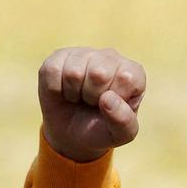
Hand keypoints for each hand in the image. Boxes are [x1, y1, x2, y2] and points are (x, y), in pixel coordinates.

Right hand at [39, 47, 145, 162]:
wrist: (72, 133)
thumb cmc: (102, 130)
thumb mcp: (120, 134)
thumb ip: (123, 120)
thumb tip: (107, 98)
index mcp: (134, 74)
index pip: (127, 78)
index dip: (114, 99)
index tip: (111, 106)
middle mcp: (111, 57)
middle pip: (99, 73)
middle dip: (92, 97)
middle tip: (92, 102)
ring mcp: (84, 53)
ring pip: (74, 72)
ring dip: (73, 93)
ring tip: (79, 96)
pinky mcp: (59, 55)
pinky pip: (52, 70)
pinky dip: (55, 89)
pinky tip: (64, 91)